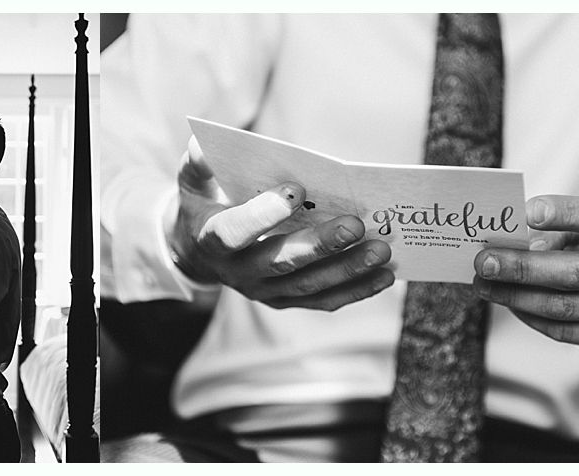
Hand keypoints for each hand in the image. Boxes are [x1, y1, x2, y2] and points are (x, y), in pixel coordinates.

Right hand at [166, 136, 395, 310]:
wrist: (199, 253)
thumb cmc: (205, 205)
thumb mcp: (193, 181)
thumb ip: (198, 163)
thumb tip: (205, 144)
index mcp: (212, 240)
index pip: (234, 232)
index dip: (262, 214)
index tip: (296, 188)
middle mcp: (238, 273)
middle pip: (281, 263)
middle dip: (321, 245)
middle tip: (357, 225)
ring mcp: (264, 291)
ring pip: (309, 285)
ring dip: (348, 269)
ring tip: (382, 250)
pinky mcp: (286, 300)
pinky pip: (323, 300)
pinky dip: (356, 290)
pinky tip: (385, 275)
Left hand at [472, 195, 578, 347]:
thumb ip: (560, 230)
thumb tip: (516, 246)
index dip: (565, 214)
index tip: (525, 212)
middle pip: (575, 273)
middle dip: (522, 268)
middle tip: (484, 261)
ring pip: (565, 308)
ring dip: (516, 297)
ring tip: (485, 285)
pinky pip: (567, 332)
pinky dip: (532, 317)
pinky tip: (510, 303)